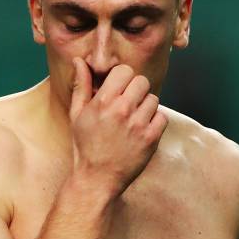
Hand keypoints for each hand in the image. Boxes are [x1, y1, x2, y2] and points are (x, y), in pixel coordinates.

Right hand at [69, 58, 167, 196]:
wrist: (97, 178)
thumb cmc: (85, 145)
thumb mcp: (77, 114)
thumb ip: (80, 85)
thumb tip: (79, 60)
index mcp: (103, 101)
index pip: (125, 71)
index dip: (123, 79)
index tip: (119, 90)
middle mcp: (122, 110)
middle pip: (142, 81)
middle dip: (136, 90)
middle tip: (128, 104)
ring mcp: (138, 125)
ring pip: (153, 99)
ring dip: (145, 107)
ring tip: (134, 120)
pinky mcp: (150, 139)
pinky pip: (162, 117)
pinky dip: (155, 122)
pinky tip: (142, 130)